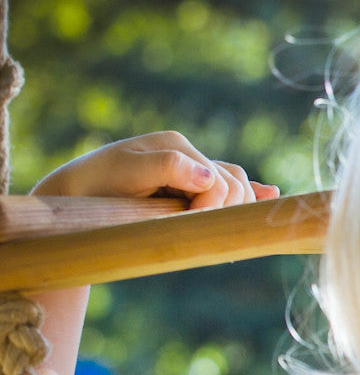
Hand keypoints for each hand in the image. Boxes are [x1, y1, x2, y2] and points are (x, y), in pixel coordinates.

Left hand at [30, 131, 277, 208]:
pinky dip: (250, 193)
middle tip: (198, 227)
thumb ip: (167, 168)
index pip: (218, 179)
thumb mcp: (127, 172)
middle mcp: (189, 155)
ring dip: (233, 209)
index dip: (212, 205)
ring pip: (236, 188)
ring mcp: (192, 171)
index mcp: (176, 146)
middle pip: (234, 181)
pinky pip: (229, 186)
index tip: (190, 223)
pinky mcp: (192, 187)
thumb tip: (211, 177)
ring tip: (217, 229)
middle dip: (226, 207)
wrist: (76, 198)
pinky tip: (269, 195)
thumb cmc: (96, 186)